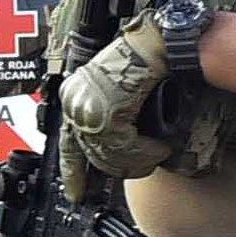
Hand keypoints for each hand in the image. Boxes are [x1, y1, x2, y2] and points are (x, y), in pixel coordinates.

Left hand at [60, 18, 173, 182]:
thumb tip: (118, 155)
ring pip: (106, 155)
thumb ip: (117, 125)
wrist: (168, 42)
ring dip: (138, 160)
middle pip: (90, 154)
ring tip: (157, 152)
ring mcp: (87, 104)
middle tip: (146, 164)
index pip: (66, 143)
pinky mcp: (105, 108)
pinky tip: (159, 148)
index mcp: (76, 96)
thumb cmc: (154, 67)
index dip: (73, 172)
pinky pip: (121, 148)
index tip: (77, 194)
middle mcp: (75, 99)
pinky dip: (145, 153)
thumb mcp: (127, 102)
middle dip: (121, 166)